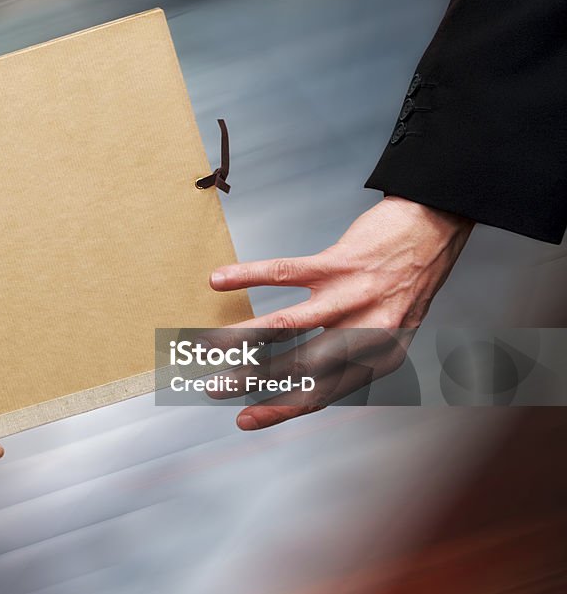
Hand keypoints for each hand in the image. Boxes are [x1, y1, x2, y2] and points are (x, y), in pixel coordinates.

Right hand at [208, 196, 472, 429]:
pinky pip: (285, 272)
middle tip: (218, 387)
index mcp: (380, 357)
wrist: (435, 228)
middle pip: (301, 367)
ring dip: (245, 338)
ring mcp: (352, 296)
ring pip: (289, 325)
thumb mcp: (391, 329)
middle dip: (254, 380)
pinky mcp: (339, 263)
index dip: (281, 408)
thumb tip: (303, 375)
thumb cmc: (408, 280)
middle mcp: (368, 332)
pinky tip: (221, 280)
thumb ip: (353, 353)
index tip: (246, 418)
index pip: (323, 393)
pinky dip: (249, 276)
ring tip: (211, 345)